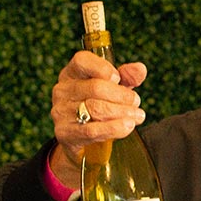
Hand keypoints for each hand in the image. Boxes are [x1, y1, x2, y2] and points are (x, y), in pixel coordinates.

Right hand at [48, 51, 146, 187]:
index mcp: (72, 73)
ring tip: (138, 116)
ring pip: (96, 108)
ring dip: (122, 112)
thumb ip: (127, 76)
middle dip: (122, 95)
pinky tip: (128, 126)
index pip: (82, 61)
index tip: (118, 78)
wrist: (81, 140)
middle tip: (136, 102)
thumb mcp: (113, 88)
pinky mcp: (64, 133)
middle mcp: (62, 90)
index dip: (102, 67)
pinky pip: (92, 130)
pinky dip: (114, 128)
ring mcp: (61, 111)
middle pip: (95, 87)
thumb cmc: (98, 105)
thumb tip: (140, 69)